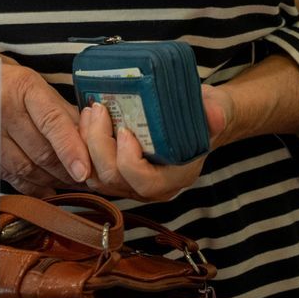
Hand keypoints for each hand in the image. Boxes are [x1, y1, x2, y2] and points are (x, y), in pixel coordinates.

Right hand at [0, 29, 92, 194]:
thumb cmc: (7, 81)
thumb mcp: (36, 85)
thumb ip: (63, 112)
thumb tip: (93, 139)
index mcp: (23, 86)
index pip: (52, 122)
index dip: (70, 148)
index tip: (84, 170)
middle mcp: (3, 108)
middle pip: (42, 151)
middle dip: (69, 169)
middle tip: (90, 178)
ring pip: (28, 168)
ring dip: (53, 179)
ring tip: (70, 180)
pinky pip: (13, 176)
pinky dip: (34, 186)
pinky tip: (46, 185)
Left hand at [72, 86, 232, 203]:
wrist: (196, 123)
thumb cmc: (203, 118)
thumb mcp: (215, 110)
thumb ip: (215, 113)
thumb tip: (214, 113)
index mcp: (175, 177)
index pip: (145, 183)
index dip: (129, 160)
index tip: (125, 129)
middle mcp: (151, 187)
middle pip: (114, 179)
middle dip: (98, 144)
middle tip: (98, 110)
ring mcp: (131, 182)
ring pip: (97, 176)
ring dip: (86, 144)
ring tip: (90, 110)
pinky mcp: (116, 171)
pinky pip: (91, 168)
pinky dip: (82, 146)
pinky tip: (85, 119)